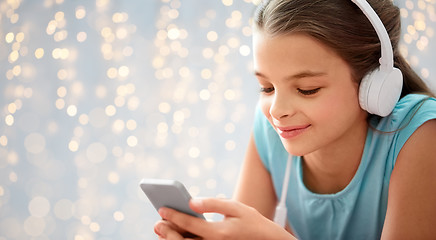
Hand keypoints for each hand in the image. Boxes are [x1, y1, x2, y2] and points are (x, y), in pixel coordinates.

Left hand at [154, 198, 294, 239]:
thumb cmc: (251, 222)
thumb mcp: (236, 207)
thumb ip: (213, 203)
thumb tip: (192, 201)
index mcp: (219, 233)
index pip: (191, 224)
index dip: (174, 215)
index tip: (162, 208)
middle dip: (168, 232)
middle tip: (157, 223)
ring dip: (172, 239)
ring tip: (162, 230)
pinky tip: (176, 235)